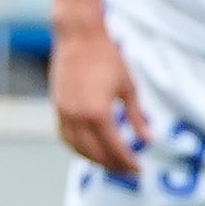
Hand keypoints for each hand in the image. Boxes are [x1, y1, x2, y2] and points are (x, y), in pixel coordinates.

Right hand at [47, 15, 144, 181]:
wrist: (78, 36)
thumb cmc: (106, 57)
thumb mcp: (128, 87)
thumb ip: (136, 117)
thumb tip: (147, 139)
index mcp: (99, 113)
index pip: (115, 148)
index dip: (128, 162)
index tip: (139, 169)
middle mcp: (78, 117)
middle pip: (96, 154)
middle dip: (113, 165)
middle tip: (128, 169)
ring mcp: (64, 113)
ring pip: (78, 149)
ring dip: (94, 159)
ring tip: (111, 162)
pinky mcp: (57, 107)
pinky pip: (66, 137)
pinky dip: (78, 147)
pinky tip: (90, 148)